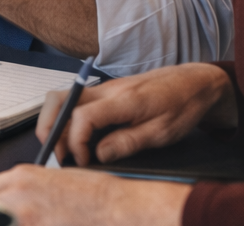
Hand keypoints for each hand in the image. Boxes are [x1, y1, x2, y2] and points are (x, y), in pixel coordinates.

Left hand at [0, 164, 191, 225]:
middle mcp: (19, 196)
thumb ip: (24, 190)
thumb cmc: (95, 194)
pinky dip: (20, 225)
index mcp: (22, 177)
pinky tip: (33, 225)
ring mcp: (27, 216)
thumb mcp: (52, 181)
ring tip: (18, 220)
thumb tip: (5, 204)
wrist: (119, 208)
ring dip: (2, 221)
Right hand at [38, 63, 235, 165]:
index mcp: (123, 100)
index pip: (82, 116)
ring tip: (62, 147)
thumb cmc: (182, 106)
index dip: (76, 142)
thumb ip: (128, 142)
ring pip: (62, 97)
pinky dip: (67, 118)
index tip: (84, 161)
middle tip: (56, 154)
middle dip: (49, 127)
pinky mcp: (105, 91)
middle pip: (59, 99)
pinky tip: (78, 137)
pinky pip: (75, 100)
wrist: (194, 81)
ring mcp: (104, 88)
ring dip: (54, 121)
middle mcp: (107, 89)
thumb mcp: (162, 133)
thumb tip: (99, 154)